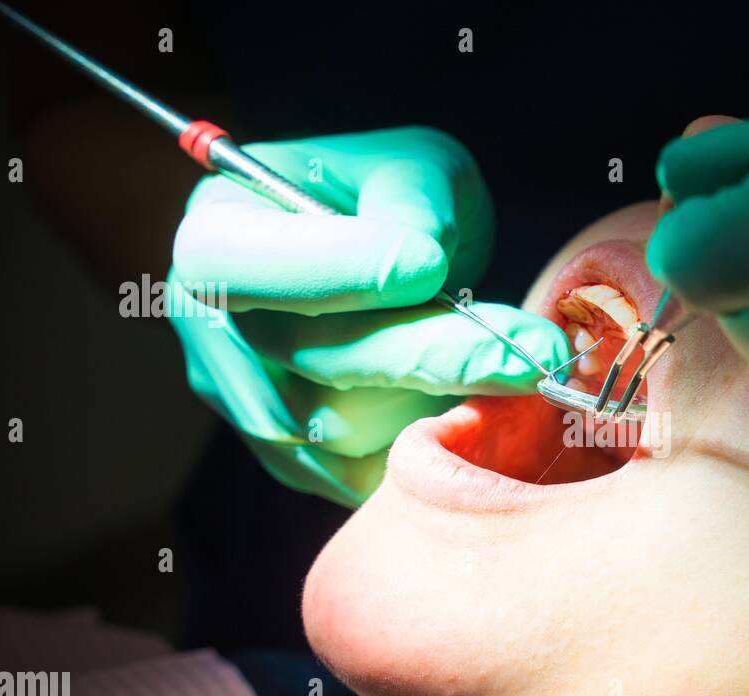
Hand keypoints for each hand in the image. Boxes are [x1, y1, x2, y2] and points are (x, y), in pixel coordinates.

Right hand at [168, 127, 567, 506]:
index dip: (332, 271)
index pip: (242, 265)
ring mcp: (253, 405)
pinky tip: (487, 408)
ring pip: (347, 430)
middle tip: (532, 350)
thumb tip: (418, 262)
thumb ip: (412, 200)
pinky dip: (433, 447)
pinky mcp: (301, 463)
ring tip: (516, 366)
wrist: (396, 267)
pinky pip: (369, 476)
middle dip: (433, 356)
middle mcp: (216, 329)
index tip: (427, 266)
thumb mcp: (416, 167)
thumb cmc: (398, 203)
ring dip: (442, 402)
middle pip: (312, 362)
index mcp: (221, 233)